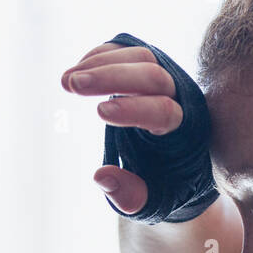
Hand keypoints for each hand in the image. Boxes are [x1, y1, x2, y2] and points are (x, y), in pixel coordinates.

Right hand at [61, 41, 182, 215]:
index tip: (99, 112)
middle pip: (153, 75)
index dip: (133, 109)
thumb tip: (102, 177)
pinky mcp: (148, 66)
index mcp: (185, 133)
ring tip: (66, 82)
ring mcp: (167, 77)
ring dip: (101, 64)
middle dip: (112, 78)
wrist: (177, 165)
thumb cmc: (164, 186)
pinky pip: (128, 50)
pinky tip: (76, 70)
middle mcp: (182, 98)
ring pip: (140, 56)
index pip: (164, 112)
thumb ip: (131, 196)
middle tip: (73, 86)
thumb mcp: (151, 202)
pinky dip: (101, 55)